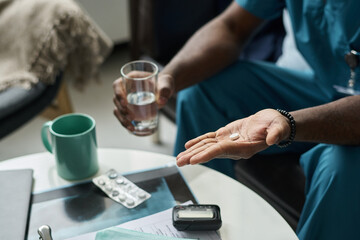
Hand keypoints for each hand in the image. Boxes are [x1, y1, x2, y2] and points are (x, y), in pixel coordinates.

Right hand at [113, 72, 174, 130]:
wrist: (165, 89)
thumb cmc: (164, 83)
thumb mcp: (166, 84)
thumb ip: (165, 90)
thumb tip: (162, 101)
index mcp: (130, 79)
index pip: (117, 85)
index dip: (118, 94)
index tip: (126, 104)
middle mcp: (125, 89)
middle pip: (116, 99)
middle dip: (121, 110)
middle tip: (131, 117)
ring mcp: (126, 98)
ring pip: (118, 109)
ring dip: (122, 119)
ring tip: (131, 127)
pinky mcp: (129, 107)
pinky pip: (123, 115)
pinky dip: (125, 122)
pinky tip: (131, 129)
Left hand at [176, 109, 290, 165]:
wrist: (273, 123)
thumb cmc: (276, 125)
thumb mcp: (278, 127)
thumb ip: (276, 133)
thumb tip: (272, 140)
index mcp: (244, 148)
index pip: (222, 151)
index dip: (207, 154)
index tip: (194, 160)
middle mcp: (234, 148)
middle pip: (210, 152)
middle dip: (194, 157)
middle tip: (179, 162)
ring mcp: (228, 142)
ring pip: (207, 147)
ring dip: (192, 152)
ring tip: (179, 158)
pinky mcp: (226, 136)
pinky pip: (209, 139)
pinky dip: (198, 142)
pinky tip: (188, 146)